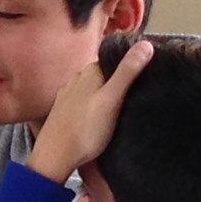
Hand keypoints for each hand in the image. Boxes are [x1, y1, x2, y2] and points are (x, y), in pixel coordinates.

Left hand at [26, 39, 154, 183]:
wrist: (55, 156)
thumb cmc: (85, 130)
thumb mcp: (112, 99)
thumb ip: (128, 72)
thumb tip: (145, 44)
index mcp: (89, 72)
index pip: (114, 59)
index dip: (130, 66)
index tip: (145, 76)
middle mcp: (76, 79)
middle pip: (104, 74)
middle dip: (118, 81)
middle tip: (136, 94)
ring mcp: (68, 95)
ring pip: (93, 88)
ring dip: (106, 94)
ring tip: (120, 108)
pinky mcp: (64, 111)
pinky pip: (84, 102)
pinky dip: (94, 106)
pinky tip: (100, 117)